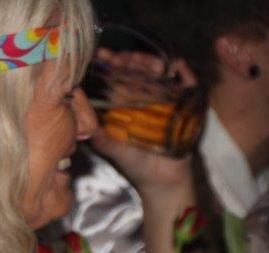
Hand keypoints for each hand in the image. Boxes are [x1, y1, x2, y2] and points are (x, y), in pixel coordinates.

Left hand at [90, 48, 198, 196]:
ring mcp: (166, 99)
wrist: (162, 181)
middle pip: (139, 70)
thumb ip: (98, 133)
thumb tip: (81, 117)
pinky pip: (188, 85)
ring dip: (153, 63)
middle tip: (121, 57)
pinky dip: (184, 74)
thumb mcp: (112, 148)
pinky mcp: (186, 105)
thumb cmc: (135, 164)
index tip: (102, 56)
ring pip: (161, 72)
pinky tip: (176, 68)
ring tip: (146, 62)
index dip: (111, 65)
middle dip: (131, 60)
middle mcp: (145, 98)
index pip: (118, 77)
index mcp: (126, 104)